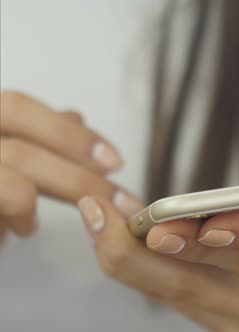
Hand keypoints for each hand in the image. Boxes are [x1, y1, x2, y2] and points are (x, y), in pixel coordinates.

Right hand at [0, 91, 142, 243]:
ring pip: (8, 181)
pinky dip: (8, 222)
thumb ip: (30, 132)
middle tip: (121, 205)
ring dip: (32, 207)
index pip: (17, 107)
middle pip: (22, 150)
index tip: (115, 160)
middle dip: (79, 180)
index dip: (68, 133)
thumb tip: (76, 116)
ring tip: (30, 227)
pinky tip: (7, 235)